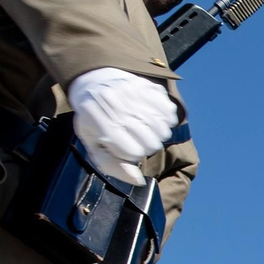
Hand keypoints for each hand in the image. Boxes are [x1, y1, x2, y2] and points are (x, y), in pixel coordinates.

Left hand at [67, 67, 178, 184]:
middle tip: (138, 139)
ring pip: (163, 129)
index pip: (133, 152)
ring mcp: (133, 91)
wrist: (93, 82)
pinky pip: (170, 113)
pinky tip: (154, 117)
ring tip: (146, 129)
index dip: (132, 155)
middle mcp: (115, 103)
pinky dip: (166, 119)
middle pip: (151, 143)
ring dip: (158, 135)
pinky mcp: (147, 85)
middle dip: (147, 146)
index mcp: (98, 120)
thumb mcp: (93, 145)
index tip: (125, 147)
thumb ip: (112, 166)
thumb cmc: (94, 121)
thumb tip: (139, 181)